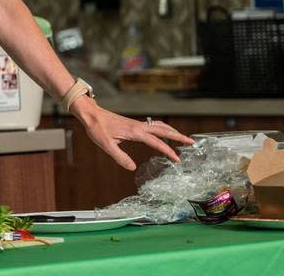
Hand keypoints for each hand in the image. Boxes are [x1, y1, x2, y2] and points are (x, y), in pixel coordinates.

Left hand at [71, 98, 194, 170]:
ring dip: (172, 131)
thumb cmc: (97, 128)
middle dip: (178, 136)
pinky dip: (163, 128)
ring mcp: (137, 124)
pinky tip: (162, 132)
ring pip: (159, 126)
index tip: (178, 159)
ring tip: (182, 138)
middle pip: (164, 130)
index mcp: (135, 132)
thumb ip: (120, 157)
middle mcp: (139, 126)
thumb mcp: (106, 145)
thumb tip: (133, 168)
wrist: (91, 114)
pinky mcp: (133, 124)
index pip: (156, 142)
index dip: (168, 151)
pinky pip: (153, 125)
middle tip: (192, 143)